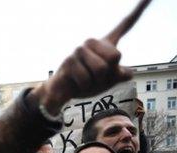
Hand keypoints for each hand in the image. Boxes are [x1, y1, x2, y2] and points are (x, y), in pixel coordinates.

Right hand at [34, 0, 150, 114]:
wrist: (63, 92)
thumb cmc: (88, 83)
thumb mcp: (109, 80)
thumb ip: (120, 75)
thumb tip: (125, 73)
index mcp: (106, 44)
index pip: (125, 25)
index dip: (139, 10)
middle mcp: (92, 42)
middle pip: (115, 56)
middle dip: (108, 74)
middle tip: (96, 78)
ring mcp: (79, 50)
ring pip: (101, 69)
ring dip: (95, 82)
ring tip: (86, 82)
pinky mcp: (69, 61)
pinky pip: (86, 79)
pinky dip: (84, 86)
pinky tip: (76, 84)